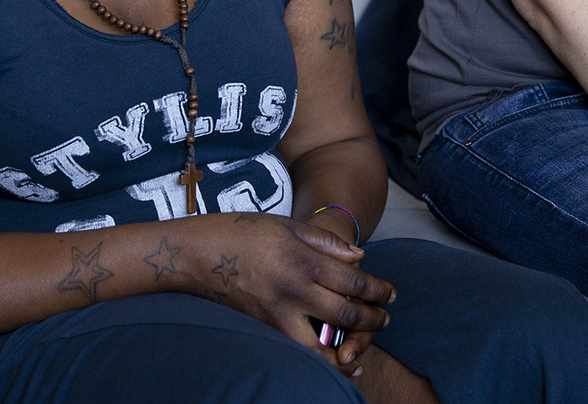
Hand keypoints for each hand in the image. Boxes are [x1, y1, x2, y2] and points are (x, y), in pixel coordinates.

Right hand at [196, 213, 393, 372]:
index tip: (391, 294)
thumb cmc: (242, 232)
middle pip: (347, 313)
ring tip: (363, 347)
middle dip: (373, 319)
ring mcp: (277, 312)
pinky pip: (298, 350)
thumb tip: (359, 257)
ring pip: (324, 342)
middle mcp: (294, 289)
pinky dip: (321, 359)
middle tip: (386, 319)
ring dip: (351, 345)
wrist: (196, 253)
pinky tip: (335, 361)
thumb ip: (325, 242)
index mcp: (303, 258)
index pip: (354, 281)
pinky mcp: (263, 328)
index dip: (378, 290)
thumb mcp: (286, 225)